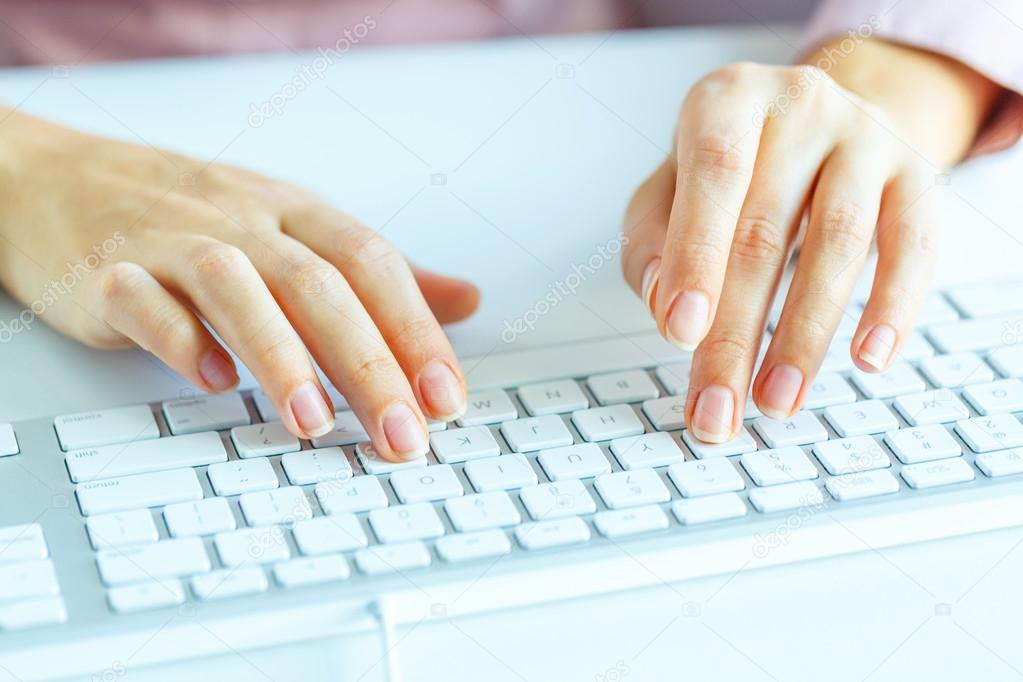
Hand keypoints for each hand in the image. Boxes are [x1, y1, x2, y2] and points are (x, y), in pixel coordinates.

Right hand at [0, 110, 478, 460]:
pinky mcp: (105, 272)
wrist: (55, 181)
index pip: (372, 264)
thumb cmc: (191, 215)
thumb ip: (379, 273)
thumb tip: (467, 301)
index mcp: (294, 212)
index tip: (447, 398)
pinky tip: (215, 384)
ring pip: (234, 287)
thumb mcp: (293, 228)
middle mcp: (241, 221)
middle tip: (402, 434)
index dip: (416, 330)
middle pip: (317, 284)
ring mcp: (169, 241)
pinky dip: (181, 341)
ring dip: (280, 355)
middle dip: (368, 363)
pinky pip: (144, 303)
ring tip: (315, 421)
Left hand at [622, 38, 1001, 442]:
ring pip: (839, 244)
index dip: (695, 255)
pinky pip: (914, 246)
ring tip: (776, 401)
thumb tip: (664, 303)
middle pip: (764, 230)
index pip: (712, 174)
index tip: (680, 333)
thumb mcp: (667, 192)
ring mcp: (866, 135)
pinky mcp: (917, 174)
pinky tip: (868, 360)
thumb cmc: (726, 171)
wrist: (816, 120)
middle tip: (717, 408)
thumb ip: (651, 244)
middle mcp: (800, 105)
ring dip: (804, 336)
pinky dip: (894, 307)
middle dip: (735, 334)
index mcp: (725, 101)